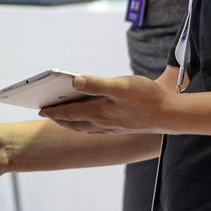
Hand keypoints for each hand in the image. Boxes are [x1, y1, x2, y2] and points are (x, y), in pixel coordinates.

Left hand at [39, 74, 171, 133]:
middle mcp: (103, 122)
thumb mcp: (120, 85)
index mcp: (99, 111)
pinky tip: (87, 121)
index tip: (40, 108)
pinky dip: (86, 125)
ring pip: (85, 127)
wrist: (170, 113)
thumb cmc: (146, 96)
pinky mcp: (121, 126)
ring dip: (71, 122)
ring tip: (62, 116)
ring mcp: (112, 126)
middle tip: (45, 113)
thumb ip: (96, 83)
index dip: (54, 110)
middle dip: (59, 118)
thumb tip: (74, 82)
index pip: (70, 113)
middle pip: (74, 122)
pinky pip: (96, 128)